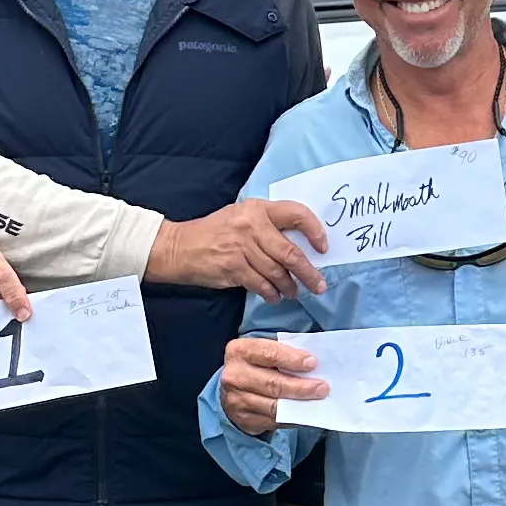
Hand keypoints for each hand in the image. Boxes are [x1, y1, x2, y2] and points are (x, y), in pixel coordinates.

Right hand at [148, 199, 329, 298]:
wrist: (181, 247)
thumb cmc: (215, 232)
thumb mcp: (241, 216)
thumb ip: (267, 225)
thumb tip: (299, 245)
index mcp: (257, 209)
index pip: (296, 214)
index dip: (315, 231)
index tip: (323, 248)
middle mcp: (251, 225)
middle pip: (290, 252)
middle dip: (309, 272)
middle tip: (319, 285)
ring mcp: (242, 247)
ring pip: (277, 272)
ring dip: (290, 287)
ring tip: (295, 293)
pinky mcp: (233, 267)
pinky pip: (261, 285)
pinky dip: (271, 294)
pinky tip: (275, 297)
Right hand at [220, 331, 327, 437]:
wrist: (235, 386)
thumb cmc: (259, 364)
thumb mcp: (265, 351)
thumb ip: (285, 354)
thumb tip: (313, 365)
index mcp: (240, 351)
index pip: (268, 354)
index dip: (291, 359)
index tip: (312, 363)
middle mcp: (234, 376)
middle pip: (272, 383)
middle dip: (301, 387)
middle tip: (322, 388)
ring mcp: (236, 400)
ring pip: (273, 406)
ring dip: (299, 405)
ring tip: (318, 401)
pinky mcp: (243, 419)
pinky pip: (273, 421)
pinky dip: (293, 419)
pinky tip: (306, 413)